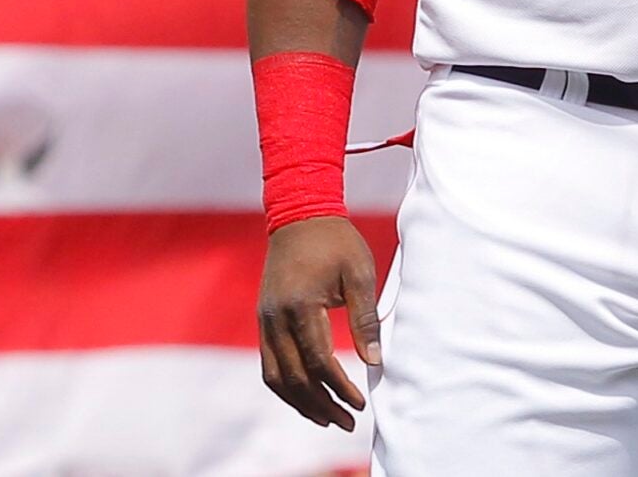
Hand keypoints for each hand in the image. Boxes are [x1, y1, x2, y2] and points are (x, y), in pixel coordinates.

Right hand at [257, 215, 381, 430]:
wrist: (299, 214)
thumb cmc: (334, 241)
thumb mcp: (359, 273)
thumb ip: (364, 319)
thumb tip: (374, 361)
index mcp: (301, 305)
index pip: (319, 362)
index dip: (340, 388)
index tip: (360, 403)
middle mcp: (276, 317)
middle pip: (295, 378)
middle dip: (321, 405)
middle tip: (346, 422)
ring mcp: (265, 319)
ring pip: (276, 377)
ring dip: (300, 402)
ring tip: (326, 418)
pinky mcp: (264, 318)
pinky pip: (269, 363)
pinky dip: (285, 386)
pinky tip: (305, 396)